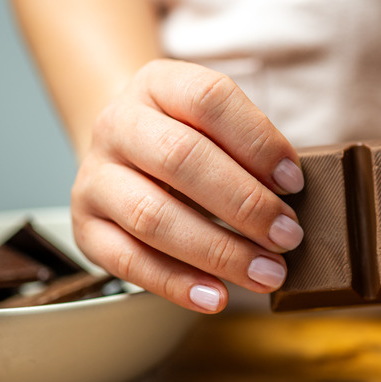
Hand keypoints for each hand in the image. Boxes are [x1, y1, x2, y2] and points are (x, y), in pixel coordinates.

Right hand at [71, 59, 304, 312]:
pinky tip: (218, 297)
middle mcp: (118, 124)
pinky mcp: (85, 228)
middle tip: (288, 236)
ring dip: (219, 251)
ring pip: (153, 215)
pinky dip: (178, 284)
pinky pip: (130, 261)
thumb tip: (293, 204)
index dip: (257, 141)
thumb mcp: (217, 125)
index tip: (295, 182)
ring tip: (268, 272)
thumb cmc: (191, 142)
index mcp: (159, 85)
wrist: (127, 154)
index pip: (209, 100)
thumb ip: (252, 152)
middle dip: (245, 203)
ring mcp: (95, 177)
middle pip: (181, 158)